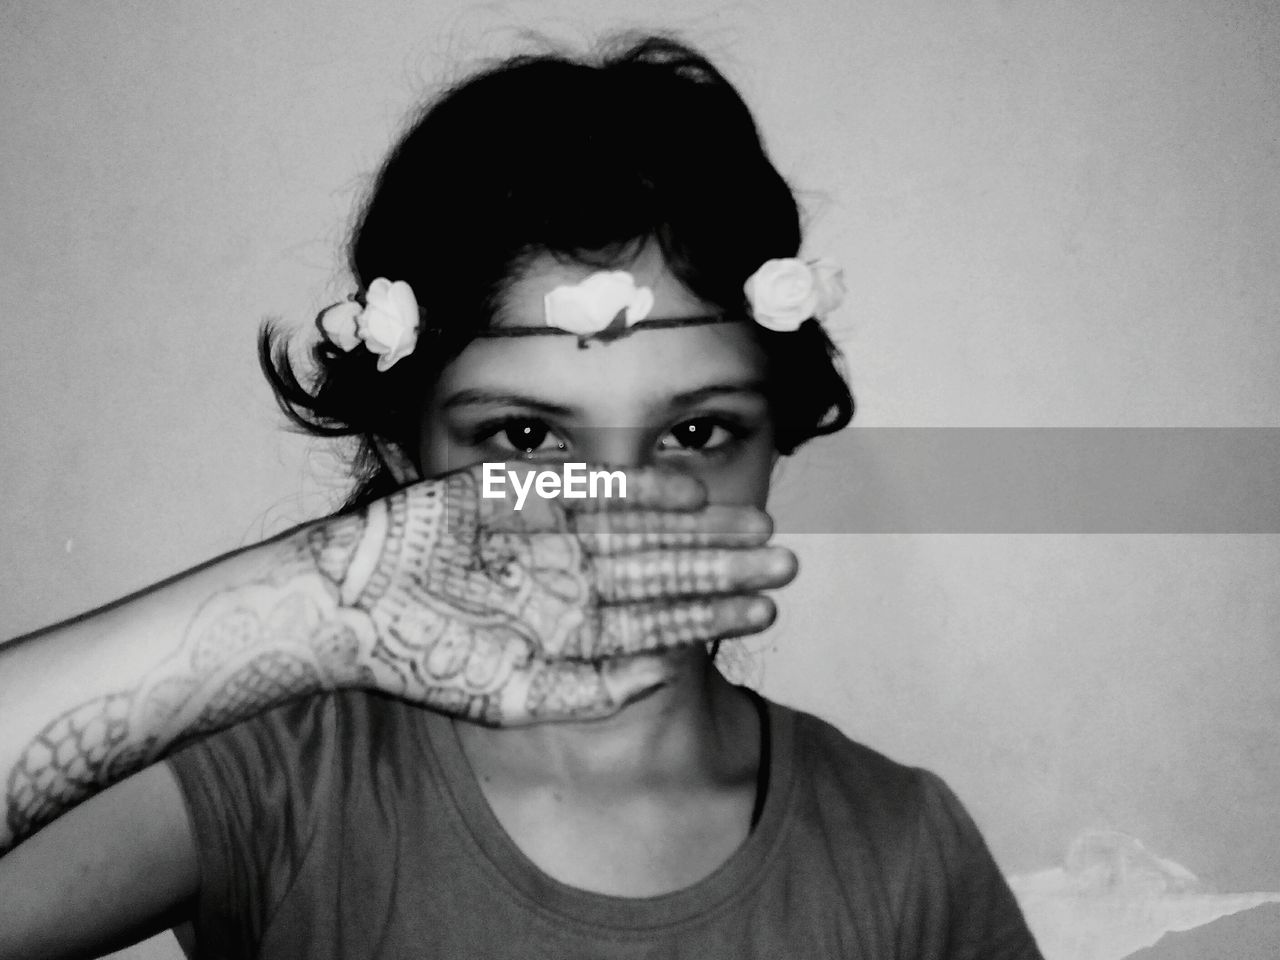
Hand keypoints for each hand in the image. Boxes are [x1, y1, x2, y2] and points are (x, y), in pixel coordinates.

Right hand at [309, 461, 795, 724]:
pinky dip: (641, 485)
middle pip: (662, 569)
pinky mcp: (523, 490)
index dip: (712, 614)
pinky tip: (692, 488)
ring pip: (642, 526)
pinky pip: (595, 484)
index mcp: (569, 627)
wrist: (348, 606)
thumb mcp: (513, 698)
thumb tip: (666, 675)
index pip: (656, 618)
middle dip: (723, 569)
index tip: (766, 612)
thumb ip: (591, 692)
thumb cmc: (423, 660)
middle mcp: (569, 577)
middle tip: (787, 565)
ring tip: (758, 528)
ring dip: (698, 527)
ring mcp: (549, 533)